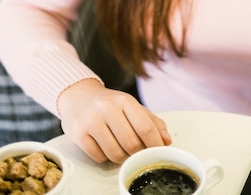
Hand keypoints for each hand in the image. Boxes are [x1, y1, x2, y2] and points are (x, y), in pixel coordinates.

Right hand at [57, 79, 171, 162]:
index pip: (145, 127)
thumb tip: (166, 140)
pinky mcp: (78, 133)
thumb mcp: (132, 107)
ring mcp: (91, 121)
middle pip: (131, 143)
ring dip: (121, 157)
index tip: (159, 152)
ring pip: (115, 154)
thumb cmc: (109, 104)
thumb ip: (151, 122)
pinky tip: (104, 146)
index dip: (155, 144)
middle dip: (137, 153)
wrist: (79, 97)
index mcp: (124, 100)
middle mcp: (107, 108)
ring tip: (120, 148)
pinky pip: (99, 157)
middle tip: (137, 151)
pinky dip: (105, 157)